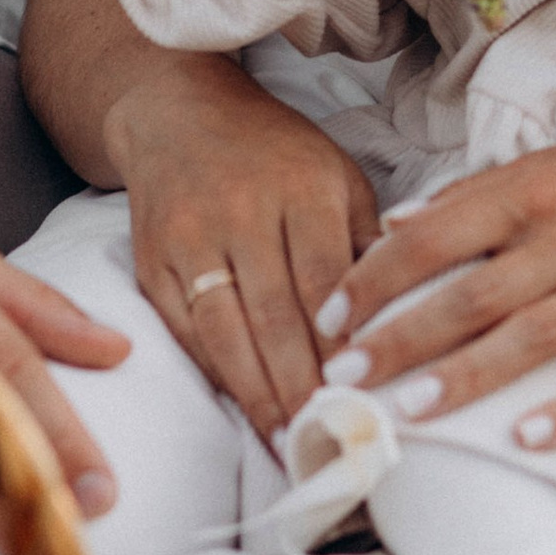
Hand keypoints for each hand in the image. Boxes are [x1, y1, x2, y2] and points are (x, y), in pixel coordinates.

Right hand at [105, 50, 377, 440]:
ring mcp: (190, 237)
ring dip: (258, 395)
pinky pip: (185, 330)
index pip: (327, 280)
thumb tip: (402, 315)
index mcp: (302, 188)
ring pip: (225, 331)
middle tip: (331, 437)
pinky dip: (216, 373)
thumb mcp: (338, 177)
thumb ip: (368, 244)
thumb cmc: (277, 154)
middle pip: (276, 315)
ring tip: (288, 441)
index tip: (369, 395)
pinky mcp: (153, 261)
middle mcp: (242, 211)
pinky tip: (244, 407)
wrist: (179, 113)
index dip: (346, 343)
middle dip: (304, 385)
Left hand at [321, 104, 555, 447]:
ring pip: (527, 343)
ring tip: (405, 413)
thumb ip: (473, 196)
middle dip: (398, 338)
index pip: (435, 236)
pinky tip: (521, 443)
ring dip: (462, 380)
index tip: (329, 316)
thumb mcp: (552, 165)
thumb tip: (395, 224)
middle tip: (340, 377)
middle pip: (469, 296)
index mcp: (536, 194)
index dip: (374, 277)